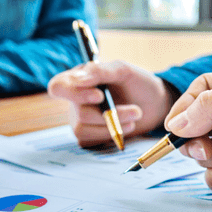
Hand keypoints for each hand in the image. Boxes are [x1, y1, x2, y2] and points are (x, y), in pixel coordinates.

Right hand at [48, 61, 173, 146]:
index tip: (99, 96)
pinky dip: (111, 135)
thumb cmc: (136, 82)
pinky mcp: (88, 136)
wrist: (152, 104)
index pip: (58, 87)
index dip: (74, 94)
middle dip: (111, 115)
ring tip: (135, 117)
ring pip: (84, 130)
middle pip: (79, 113)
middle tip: (136, 111)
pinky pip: (90, 141)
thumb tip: (78, 79)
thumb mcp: (122, 70)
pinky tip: (124, 127)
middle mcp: (74, 100)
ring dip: (114, 126)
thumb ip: (100, 71)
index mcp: (77, 79)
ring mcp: (79, 120)